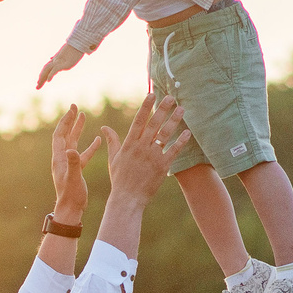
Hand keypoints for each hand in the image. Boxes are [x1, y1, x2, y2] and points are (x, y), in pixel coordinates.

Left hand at [35, 45, 83, 90]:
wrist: (79, 43)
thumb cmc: (74, 48)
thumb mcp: (64, 54)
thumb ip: (57, 57)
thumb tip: (51, 58)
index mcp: (56, 59)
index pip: (47, 68)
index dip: (42, 74)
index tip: (38, 82)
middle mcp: (56, 60)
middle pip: (45, 69)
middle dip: (41, 78)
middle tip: (37, 87)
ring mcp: (59, 61)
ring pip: (47, 69)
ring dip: (42, 77)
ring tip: (38, 84)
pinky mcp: (64, 63)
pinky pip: (55, 70)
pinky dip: (51, 75)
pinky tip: (48, 80)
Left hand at [47, 104, 105, 215]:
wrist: (71, 210)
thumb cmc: (71, 196)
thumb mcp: (74, 178)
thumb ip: (74, 163)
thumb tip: (71, 149)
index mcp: (59, 159)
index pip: (60, 135)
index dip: (65, 122)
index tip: (71, 109)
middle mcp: (62, 159)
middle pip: (65, 135)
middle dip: (70, 121)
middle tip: (75, 107)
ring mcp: (69, 164)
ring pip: (73, 142)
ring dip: (77, 129)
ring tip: (83, 116)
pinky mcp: (76, 170)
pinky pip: (83, 154)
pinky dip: (89, 146)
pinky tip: (98, 140)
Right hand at [98, 93, 191, 209]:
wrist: (128, 198)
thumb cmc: (120, 178)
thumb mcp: (114, 158)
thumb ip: (112, 141)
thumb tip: (104, 128)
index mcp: (129, 144)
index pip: (139, 121)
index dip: (145, 107)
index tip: (151, 94)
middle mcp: (141, 148)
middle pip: (154, 124)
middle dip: (162, 109)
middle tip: (171, 97)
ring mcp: (152, 157)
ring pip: (165, 135)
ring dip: (174, 121)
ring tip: (181, 109)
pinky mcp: (162, 166)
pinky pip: (173, 151)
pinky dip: (180, 141)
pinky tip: (187, 131)